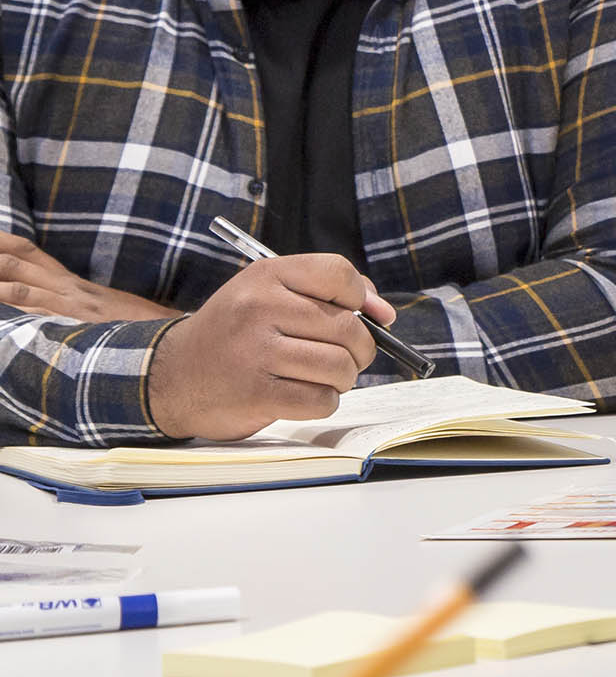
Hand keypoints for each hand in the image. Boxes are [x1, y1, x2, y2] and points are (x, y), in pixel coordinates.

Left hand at [0, 234, 177, 321]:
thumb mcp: (99, 308)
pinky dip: (12, 311)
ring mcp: (69, 305)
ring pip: (19, 288)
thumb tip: (44, 308)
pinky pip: (36, 315)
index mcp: (70, 281)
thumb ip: (71, 303)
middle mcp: (67, 287)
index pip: (29, 252)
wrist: (165, 334)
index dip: (2, 241)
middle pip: (17, 263)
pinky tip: (1, 314)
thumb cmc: (133, 326)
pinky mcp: (73, 324)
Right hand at [147, 255, 397, 439]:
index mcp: (266, 275)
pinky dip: (323, 403)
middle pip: (348, 327)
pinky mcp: (254, 393)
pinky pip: (320, 400)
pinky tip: (303, 396)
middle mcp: (259, 308)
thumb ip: (329, 293)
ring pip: (339, 366)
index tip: (366, 315)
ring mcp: (255, 351)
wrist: (170, 376)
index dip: (362, 298)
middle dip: (359, 349)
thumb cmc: (236, 333)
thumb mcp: (268, 294)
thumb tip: (385, 314)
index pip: (339, 274)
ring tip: (321, 377)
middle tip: (343, 356)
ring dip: (342, 379)